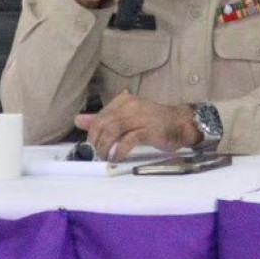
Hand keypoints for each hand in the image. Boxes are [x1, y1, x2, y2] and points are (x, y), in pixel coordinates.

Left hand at [74, 90, 200, 160]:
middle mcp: (129, 105)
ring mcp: (139, 116)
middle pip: (104, 122)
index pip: (100, 116)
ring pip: (113, 130)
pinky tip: (116, 157)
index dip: (92, 133)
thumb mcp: (126, 119)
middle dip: (95, 141)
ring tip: (103, 158)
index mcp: (123, 101)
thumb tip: (79, 120)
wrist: (180, 123)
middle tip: (93, 155)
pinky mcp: (148, 129)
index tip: (89, 147)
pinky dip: (120, 150)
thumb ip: (103, 120)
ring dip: (105, 146)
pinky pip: (129, 139)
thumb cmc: (153, 122)